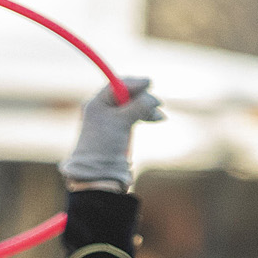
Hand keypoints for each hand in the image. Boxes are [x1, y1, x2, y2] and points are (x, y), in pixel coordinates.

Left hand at [58, 75, 162, 190]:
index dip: (134, 83)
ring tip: (159, 116)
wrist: (100, 173)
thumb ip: (137, 106)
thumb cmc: (105, 145)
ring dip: (147, 108)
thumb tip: (153, 97)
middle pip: (127, 95)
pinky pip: (135, 117)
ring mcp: (112, 120)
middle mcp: (103, 109)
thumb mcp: (122, 121)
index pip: (117, 85)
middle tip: (158, 103)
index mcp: (97, 103)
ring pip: (133, 106)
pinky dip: (145, 116)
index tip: (150, 83)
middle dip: (143, 97)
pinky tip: (157, 119)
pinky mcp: (120, 131)